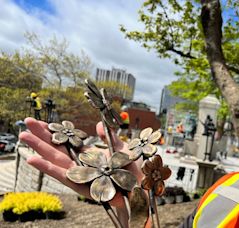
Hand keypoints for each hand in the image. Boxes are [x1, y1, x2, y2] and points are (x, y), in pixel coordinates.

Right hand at [19, 117, 143, 207]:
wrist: (140, 189)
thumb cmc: (131, 170)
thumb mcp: (121, 149)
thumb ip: (109, 137)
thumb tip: (98, 124)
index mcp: (88, 156)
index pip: (67, 142)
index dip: (54, 132)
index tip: (42, 121)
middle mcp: (81, 165)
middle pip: (57, 148)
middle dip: (41, 136)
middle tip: (26, 121)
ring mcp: (79, 175)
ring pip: (55, 160)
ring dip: (38, 149)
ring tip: (23, 136)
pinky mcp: (80, 186)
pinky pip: (62, 176)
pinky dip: (47, 168)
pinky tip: (32, 159)